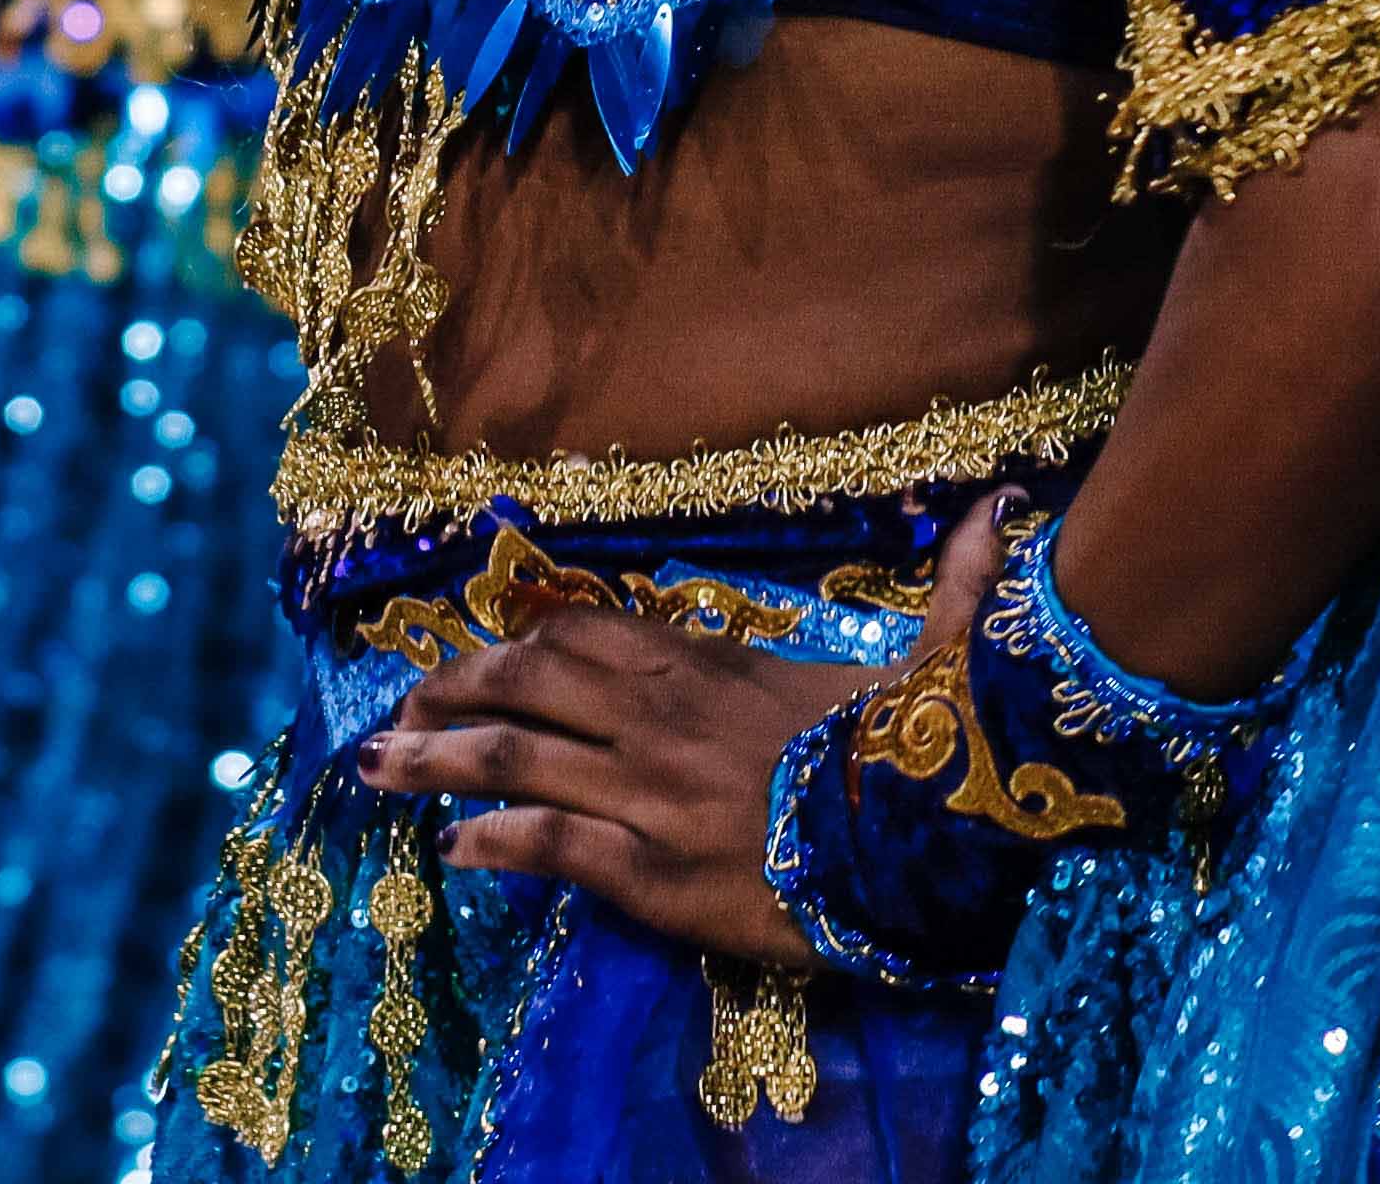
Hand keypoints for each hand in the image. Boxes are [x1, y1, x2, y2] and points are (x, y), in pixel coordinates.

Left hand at [359, 490, 1016, 965]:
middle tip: (398, 709)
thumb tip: (1002, 510)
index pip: (592, 636)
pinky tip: (453, 851)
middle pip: (529, 685)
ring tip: (377, 770)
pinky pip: (548, 844)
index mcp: (711, 666)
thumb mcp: (933, 658)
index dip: (523, 639)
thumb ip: (955, 587)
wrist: (928, 844)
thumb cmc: (925, 754)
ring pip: (513, 759)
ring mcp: (645, 794)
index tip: (479, 648)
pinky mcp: (648, 870)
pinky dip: (493, 841)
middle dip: (455, 688)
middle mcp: (660, 719)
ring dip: (436, 761)